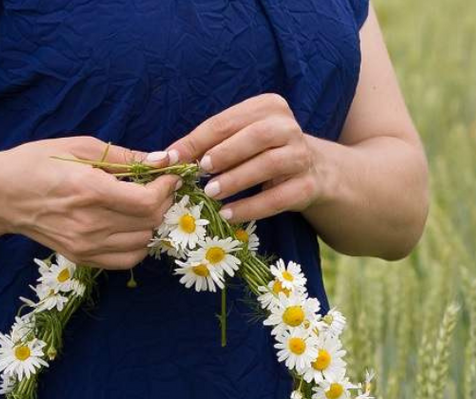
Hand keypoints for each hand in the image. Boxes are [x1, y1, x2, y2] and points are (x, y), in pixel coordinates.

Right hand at [0, 136, 178, 269]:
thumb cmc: (36, 163)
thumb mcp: (79, 147)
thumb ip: (125, 157)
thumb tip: (162, 159)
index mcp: (89, 190)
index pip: (147, 202)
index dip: (166, 189)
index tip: (168, 176)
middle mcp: (89, 224)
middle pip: (149, 222)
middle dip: (162, 202)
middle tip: (158, 187)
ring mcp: (85, 246)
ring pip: (143, 242)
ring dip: (151, 223)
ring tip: (142, 205)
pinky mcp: (81, 258)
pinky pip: (126, 260)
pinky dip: (138, 244)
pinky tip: (130, 226)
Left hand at [157, 93, 321, 222]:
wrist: (313, 171)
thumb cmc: (261, 152)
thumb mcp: (237, 141)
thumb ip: (206, 145)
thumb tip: (162, 159)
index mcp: (268, 107)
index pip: (227, 121)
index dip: (196, 140)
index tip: (170, 158)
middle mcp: (288, 127)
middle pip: (255, 136)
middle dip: (224, 153)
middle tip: (200, 170)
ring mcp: (301, 156)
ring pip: (268, 164)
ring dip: (236, 180)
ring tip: (211, 193)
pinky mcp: (307, 186)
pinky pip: (277, 198)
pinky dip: (250, 207)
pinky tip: (228, 214)